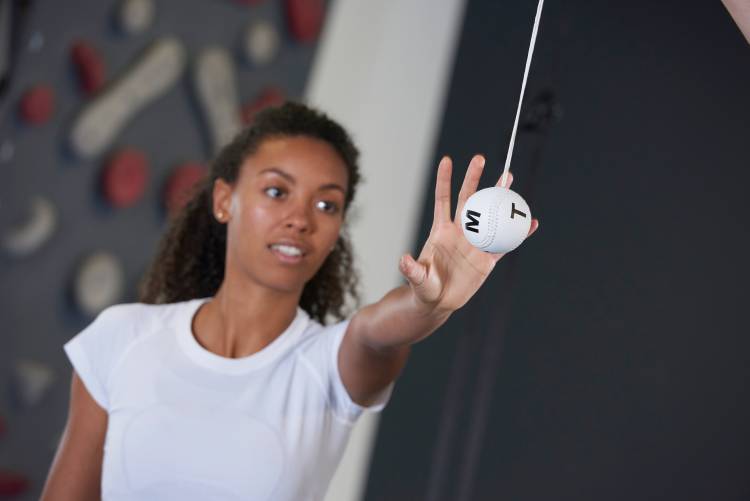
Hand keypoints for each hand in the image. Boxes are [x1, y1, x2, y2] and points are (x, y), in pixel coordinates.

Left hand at [398, 155, 539, 312]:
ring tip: (508, 178)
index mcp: (441, 232)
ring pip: (489, 215)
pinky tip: (530, 222)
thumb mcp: (417, 279)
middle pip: (468, 199)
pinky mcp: (487, 259)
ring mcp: (475, 244)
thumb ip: (412, 269)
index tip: (447, 160)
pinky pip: (506, 243)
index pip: (443, 200)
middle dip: (474, 178)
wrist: (438, 302)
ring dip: (499, 198)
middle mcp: (459, 232)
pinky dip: (518, 233)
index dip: (444, 180)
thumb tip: (403, 259)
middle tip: (480, 158)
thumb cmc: (423, 288)